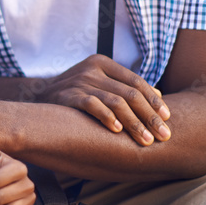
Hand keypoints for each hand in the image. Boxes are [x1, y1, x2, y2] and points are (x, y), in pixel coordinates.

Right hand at [35, 54, 170, 145]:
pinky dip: (107, 117)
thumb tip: (159, 95)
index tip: (168, 120)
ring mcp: (79, 81)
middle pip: (130, 94)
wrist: (37, 99)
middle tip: (164, 136)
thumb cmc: (75, 95)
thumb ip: (124, 88)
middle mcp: (91, 69)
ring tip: (146, 141)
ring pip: (116, 102)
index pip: (136, 82)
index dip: (155, 101)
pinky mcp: (67, 95)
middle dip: (150, 117)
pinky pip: (93, 105)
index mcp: (102, 63)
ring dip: (135, 124)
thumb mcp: (98, 85)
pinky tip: (118, 131)